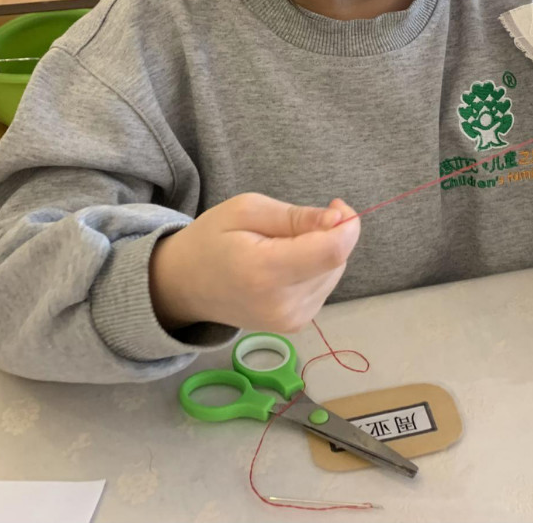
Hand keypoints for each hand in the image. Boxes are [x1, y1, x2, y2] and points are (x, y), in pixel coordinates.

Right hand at [149, 194, 359, 332]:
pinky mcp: (295, 325)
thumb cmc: (212, 240)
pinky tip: (284, 267)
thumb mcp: (247, 210)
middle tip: (287, 228)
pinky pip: (323, 286)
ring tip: (279, 249)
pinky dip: (313, 270)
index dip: (346, 226)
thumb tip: (339, 221)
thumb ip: (296, 216)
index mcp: (265, 271)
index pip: (332, 252)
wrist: (185, 286)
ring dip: (320, 253)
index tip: (336, 206)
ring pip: (334, 273)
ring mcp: (290, 320)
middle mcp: (282, 304)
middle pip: (336, 261)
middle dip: (327, 236)